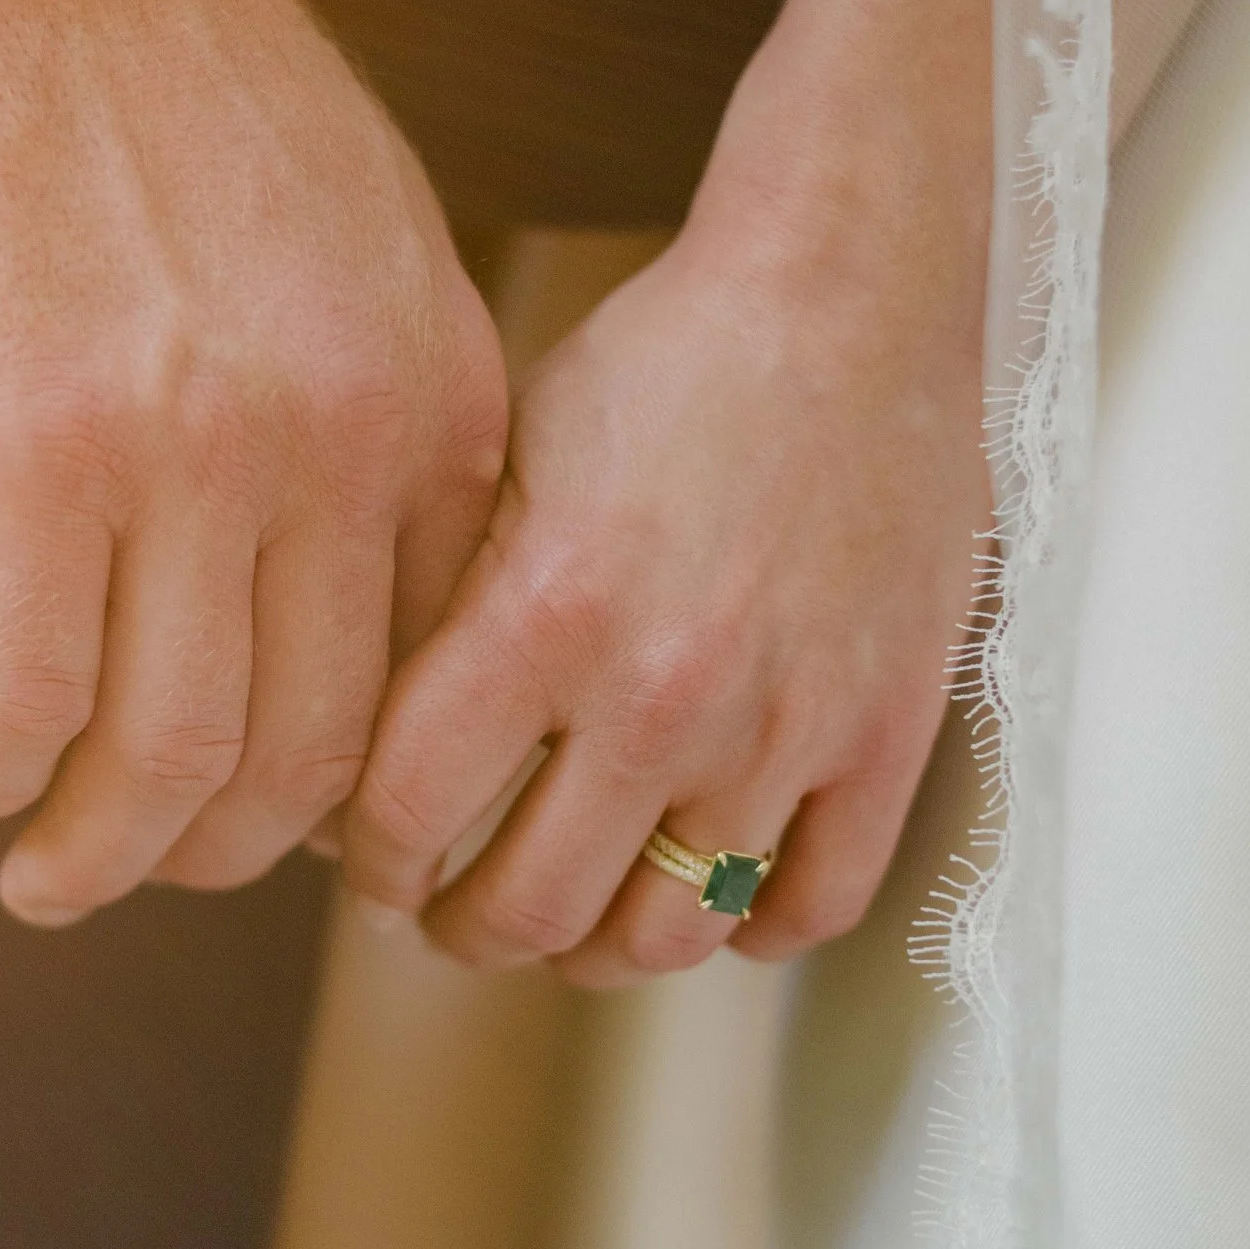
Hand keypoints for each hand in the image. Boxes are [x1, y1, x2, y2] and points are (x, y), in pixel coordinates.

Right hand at [0, 0, 506, 921]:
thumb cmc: (183, 80)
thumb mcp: (368, 246)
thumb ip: (380, 412)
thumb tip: (337, 578)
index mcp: (433, 406)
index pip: (420, 678)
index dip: (343, 789)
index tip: (269, 813)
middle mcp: (337, 452)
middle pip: (306, 755)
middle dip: (220, 853)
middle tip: (142, 867)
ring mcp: (192, 460)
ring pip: (170, 758)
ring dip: (100, 855)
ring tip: (44, 876)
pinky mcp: (33, 454)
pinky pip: (25, 695)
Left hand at [340, 19, 989, 982]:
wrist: (853, 297)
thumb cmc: (668, 361)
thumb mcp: (507, 457)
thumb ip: (443, 608)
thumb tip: (362, 746)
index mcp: (543, 615)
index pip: (409, 816)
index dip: (371, 863)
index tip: (372, 864)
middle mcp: (660, 692)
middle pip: (531, 911)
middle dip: (467, 930)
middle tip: (454, 913)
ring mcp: (784, 727)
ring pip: (664, 936)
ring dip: (595, 951)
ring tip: (570, 919)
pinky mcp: (887, 734)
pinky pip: (812, 905)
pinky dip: (748, 926)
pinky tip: (706, 894)